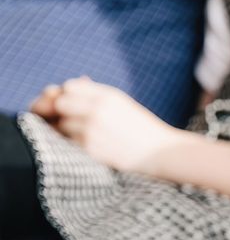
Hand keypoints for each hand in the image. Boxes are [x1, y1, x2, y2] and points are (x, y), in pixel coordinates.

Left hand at [30, 77, 183, 174]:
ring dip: (70, 131)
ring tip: (91, 135)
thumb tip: (60, 90)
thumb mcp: (121, 103)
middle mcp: (98, 110)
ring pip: (62, 125)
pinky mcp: (91, 149)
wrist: (160, 152)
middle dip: (63, 112)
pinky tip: (96, 146)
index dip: (67, 96)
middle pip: (60, 104)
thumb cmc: (140, 127)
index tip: (75, 105)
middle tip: (76, 121)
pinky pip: (70, 143)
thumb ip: (93, 95)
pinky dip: (77, 144)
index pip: (69, 88)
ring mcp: (93, 130)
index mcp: (107, 96)